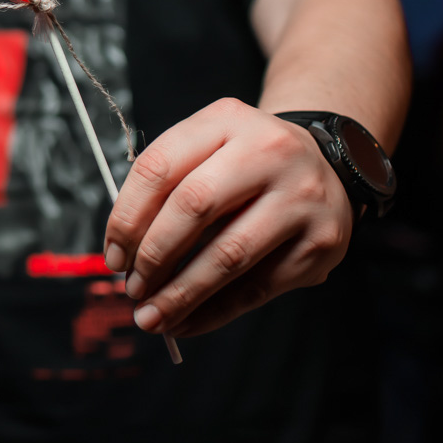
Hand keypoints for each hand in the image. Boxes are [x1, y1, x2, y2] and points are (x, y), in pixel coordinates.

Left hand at [102, 97, 354, 339]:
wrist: (329, 162)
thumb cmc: (248, 162)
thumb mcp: (209, 147)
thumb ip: (167, 187)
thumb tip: (124, 253)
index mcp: (227, 120)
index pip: (159, 167)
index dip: (127, 217)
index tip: (113, 255)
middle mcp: (269, 152)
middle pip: (193, 207)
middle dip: (153, 256)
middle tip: (132, 288)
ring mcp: (301, 198)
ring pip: (228, 256)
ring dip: (180, 295)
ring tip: (151, 316)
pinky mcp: (321, 242)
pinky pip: (258, 287)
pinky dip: (215, 312)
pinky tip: (187, 322)